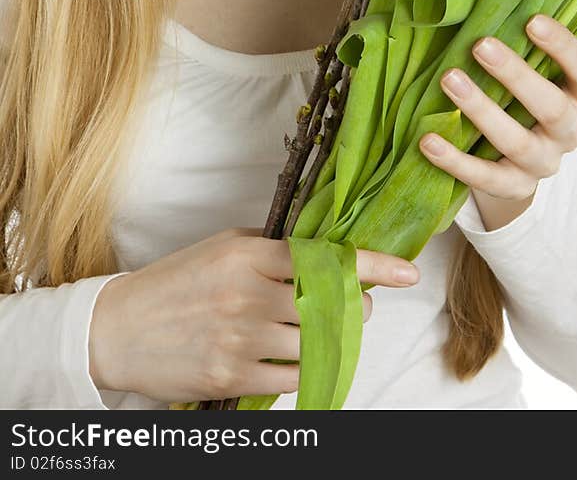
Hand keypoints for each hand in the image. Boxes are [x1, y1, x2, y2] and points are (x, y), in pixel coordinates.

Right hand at [87, 227, 420, 401]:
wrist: (120, 328)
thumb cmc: (177, 282)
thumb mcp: (224, 247)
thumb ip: (273, 248)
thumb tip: (326, 253)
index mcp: (248, 254)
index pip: (325, 257)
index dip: (372, 265)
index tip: (406, 272)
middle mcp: (248, 293)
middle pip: (330, 304)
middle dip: (356, 307)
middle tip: (358, 306)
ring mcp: (240, 337)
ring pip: (316, 342)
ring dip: (335, 340)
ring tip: (328, 332)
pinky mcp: (232, 376)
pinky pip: (292, 377)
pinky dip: (305, 370)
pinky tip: (298, 359)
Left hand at [419, 0, 576, 230]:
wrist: (533, 154)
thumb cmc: (554, 85)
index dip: (562, 47)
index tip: (533, 20)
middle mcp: (569, 130)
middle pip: (549, 106)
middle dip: (516, 76)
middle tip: (480, 44)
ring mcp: (541, 162)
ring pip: (515, 143)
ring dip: (481, 112)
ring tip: (448, 80)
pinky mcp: (512, 187)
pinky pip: (485, 178)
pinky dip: (456, 161)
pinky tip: (428, 139)